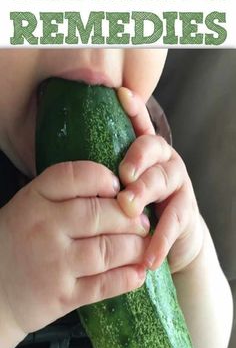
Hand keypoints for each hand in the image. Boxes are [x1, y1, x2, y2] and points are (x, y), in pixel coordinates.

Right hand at [0, 161, 149, 335]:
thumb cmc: (18, 241)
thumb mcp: (29, 206)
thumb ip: (64, 195)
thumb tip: (117, 189)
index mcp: (34, 199)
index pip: (75, 176)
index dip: (104, 178)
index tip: (118, 187)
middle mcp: (44, 228)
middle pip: (99, 214)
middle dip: (129, 217)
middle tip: (142, 220)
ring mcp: (53, 264)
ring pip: (108, 249)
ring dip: (135, 247)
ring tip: (144, 244)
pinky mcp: (62, 296)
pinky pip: (104, 285)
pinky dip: (128, 278)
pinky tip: (138, 271)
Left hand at [117, 87, 203, 273]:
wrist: (166, 237)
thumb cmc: (130, 206)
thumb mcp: (116, 185)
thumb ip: (99, 171)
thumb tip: (57, 155)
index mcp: (144, 148)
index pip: (139, 123)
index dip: (133, 108)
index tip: (121, 95)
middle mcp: (163, 159)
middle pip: (151, 148)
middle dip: (136, 159)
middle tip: (122, 175)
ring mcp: (176, 183)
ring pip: (163, 180)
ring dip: (145, 193)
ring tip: (129, 208)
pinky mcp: (186, 210)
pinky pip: (174, 220)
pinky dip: (160, 237)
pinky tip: (148, 251)